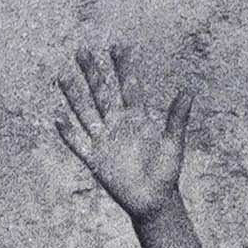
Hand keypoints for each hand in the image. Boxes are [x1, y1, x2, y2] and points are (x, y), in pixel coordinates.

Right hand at [55, 46, 193, 221]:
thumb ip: (177, 119)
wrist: (153, 201)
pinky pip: (79, 143)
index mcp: (137, 119)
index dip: (123, 66)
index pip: (128, 86)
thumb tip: (189, 91)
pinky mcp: (95, 159)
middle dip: (92, 72)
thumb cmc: (165, 174)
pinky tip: (58, 118)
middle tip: (82, 50)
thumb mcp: (173, 145)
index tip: (118, 45)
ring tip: (63, 74)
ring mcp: (104, 141)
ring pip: (86, 112)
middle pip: (102, 93)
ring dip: (75, 94)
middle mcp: (118, 125)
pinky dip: (68, 133)